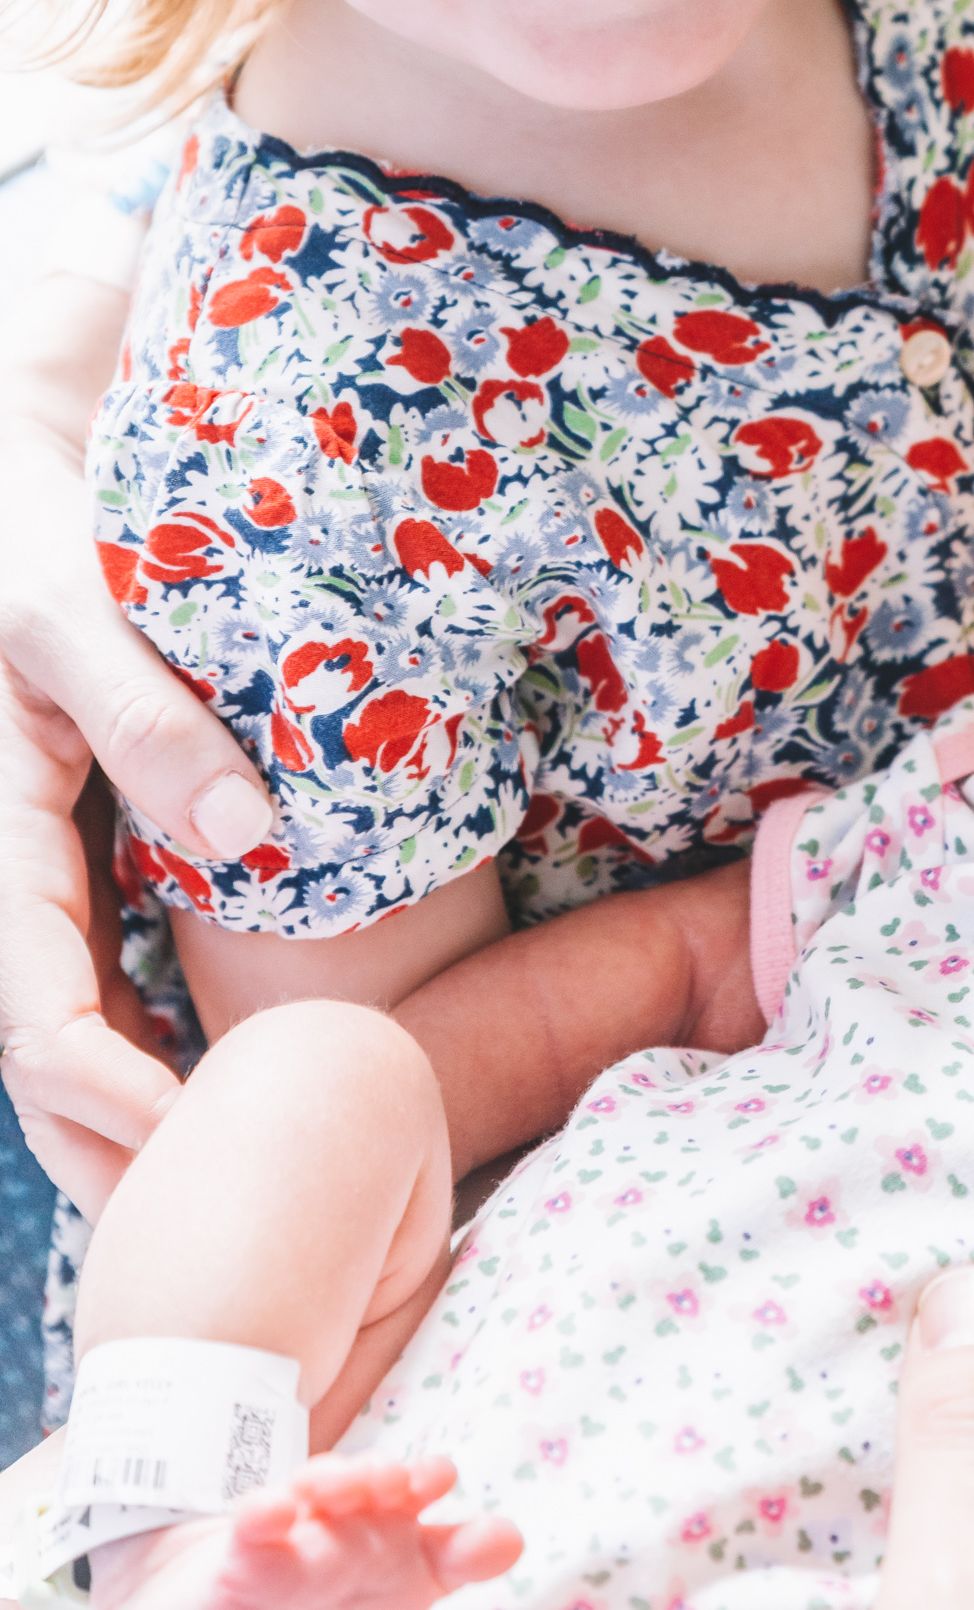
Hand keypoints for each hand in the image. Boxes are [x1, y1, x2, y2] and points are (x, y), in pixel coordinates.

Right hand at [0, 275, 271, 1205]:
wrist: (23, 444)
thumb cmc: (39, 516)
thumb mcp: (77, 602)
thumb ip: (154, 719)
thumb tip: (248, 848)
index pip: (34, 1007)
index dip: (107, 1097)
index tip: (198, 1153)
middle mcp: (4, 853)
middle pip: (41, 1043)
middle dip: (110, 1146)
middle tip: (214, 1229)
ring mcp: (39, 847)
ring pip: (68, 1010)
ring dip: (129, 1105)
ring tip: (223, 1180)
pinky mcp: (79, 824)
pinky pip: (101, 949)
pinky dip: (148, 1024)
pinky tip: (213, 1063)